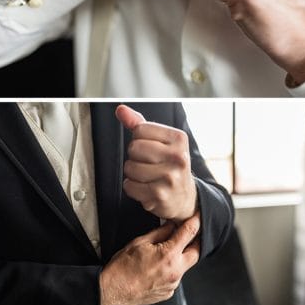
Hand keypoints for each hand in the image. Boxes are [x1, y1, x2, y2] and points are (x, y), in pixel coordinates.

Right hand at [99, 215, 200, 304]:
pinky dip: (172, 270)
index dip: (195, 222)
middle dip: (195, 242)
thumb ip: (160, 232)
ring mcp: (172, 284)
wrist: (110, 292)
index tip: (197, 218)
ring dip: (182, 257)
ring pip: (186, 266)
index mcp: (168, 255)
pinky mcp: (168, 293)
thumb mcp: (139, 242)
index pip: (190, 233)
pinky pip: (176, 278)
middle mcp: (174, 271)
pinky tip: (159, 268)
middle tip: (188, 235)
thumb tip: (172, 226)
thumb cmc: (121, 269)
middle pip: (196, 252)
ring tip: (166, 253)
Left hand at [116, 104, 197, 221]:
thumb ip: (140, 124)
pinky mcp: (159, 194)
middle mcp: (178, 156)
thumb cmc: (170, 164)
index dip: (139, 139)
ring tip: (148, 176)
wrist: (184, 196)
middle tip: (149, 163)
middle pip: (134, 148)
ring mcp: (169, 176)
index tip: (151, 147)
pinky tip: (146, 187)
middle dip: (135, 156)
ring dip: (133, 173)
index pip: (140, 129)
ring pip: (129, 167)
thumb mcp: (161, 141)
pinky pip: (129, 186)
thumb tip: (120, 109)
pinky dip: (132, 187)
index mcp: (179, 138)